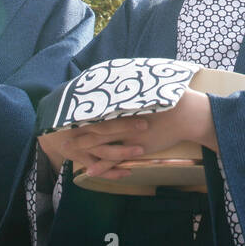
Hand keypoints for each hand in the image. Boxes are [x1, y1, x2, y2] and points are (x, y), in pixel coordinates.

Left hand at [37, 90, 218, 179]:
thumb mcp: (151, 91)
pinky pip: (113, 160)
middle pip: (92, 126)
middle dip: (74, 129)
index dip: (80, 112)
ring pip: (99, 144)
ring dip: (83, 148)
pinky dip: (101, 166)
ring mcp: (126, 136)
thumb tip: (130, 74)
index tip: (67, 112)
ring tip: (68, 149)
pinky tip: (89, 171)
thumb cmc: (171, 101)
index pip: (96, 109)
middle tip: (57, 130)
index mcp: (123, 107)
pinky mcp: (134, 148)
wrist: (187, 114)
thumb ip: (137, 90)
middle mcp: (121, 120)